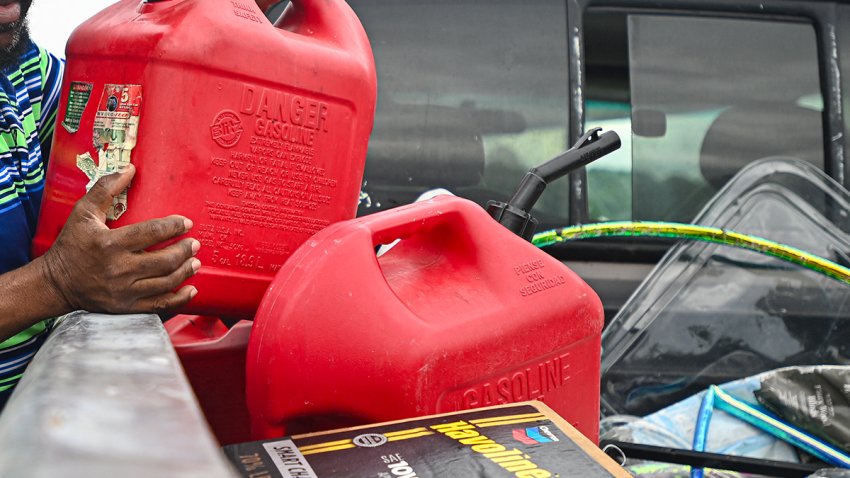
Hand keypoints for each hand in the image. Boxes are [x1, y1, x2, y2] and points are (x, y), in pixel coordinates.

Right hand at [41, 164, 199, 313]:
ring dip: (185, 271)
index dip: (173, 227)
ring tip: (195, 262)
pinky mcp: (126, 307)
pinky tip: (191, 289)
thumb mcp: (83, 213)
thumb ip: (106, 189)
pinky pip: (159, 305)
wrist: (56, 283)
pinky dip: (179, 299)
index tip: (186, 223)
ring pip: (165, 283)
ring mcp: (124, 291)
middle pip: (164, 260)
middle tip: (194, 244)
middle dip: (184, 251)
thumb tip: (130, 169)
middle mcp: (118, 269)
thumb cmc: (72, 244)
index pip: (151, 233)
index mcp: (109, 244)